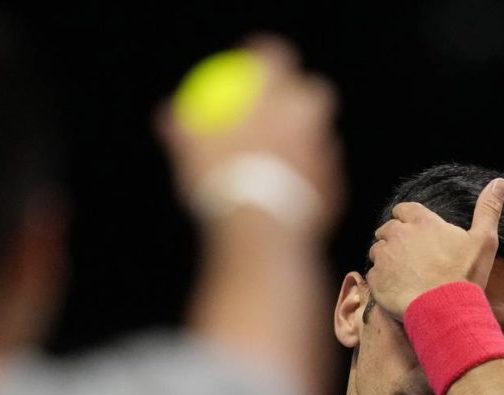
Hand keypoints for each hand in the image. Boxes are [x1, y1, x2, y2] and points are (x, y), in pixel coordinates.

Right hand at [154, 34, 344, 236]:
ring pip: (320, 138)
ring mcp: (328, 151)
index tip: (253, 66)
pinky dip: (305, 183)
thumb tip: (169, 115)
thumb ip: (181, 125)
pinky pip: (321, 178)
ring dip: (302, 147)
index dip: (263, 56)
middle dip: (298, 99)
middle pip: (312, 92)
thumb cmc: (221, 183)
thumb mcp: (189, 150)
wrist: (262, 231)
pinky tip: (283, 200)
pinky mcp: (335, 187)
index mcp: (278, 91)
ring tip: (272, 169)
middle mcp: (310, 114)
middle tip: (275, 113)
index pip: (274, 55)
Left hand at [366, 178, 503, 318]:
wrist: (445, 311)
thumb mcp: (484, 240)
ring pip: (377, 250)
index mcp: (421, 221)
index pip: (404, 210)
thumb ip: (488, 209)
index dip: (408, 219)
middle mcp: (398, 234)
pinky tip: (398, 288)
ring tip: (404, 273)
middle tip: (411, 256)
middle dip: (395, 238)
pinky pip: (373, 274)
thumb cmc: (465, 276)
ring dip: (387, 258)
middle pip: (387, 229)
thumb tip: (499, 183)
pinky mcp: (376, 278)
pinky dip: (382, 280)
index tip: (416, 231)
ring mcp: (384, 256)